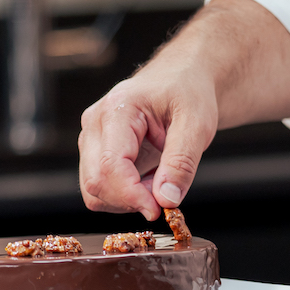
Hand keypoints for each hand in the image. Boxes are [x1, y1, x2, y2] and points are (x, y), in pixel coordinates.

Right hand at [77, 0, 289, 221]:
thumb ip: (182, 162)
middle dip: (130, 200)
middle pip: (95, 182)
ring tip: (160, 180)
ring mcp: (91, 138)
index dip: (132, 196)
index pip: (110, 166)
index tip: (159, 209)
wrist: (182, 79)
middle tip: (165, 196)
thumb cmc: (189, 93)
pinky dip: (125, 196)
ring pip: (93, 190)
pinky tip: (149, 180)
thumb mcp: (197, 124)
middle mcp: (95, 124)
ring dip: (128, 199)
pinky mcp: (95, 152)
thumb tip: (166, 200)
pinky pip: (101, 188)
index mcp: (118, 110)